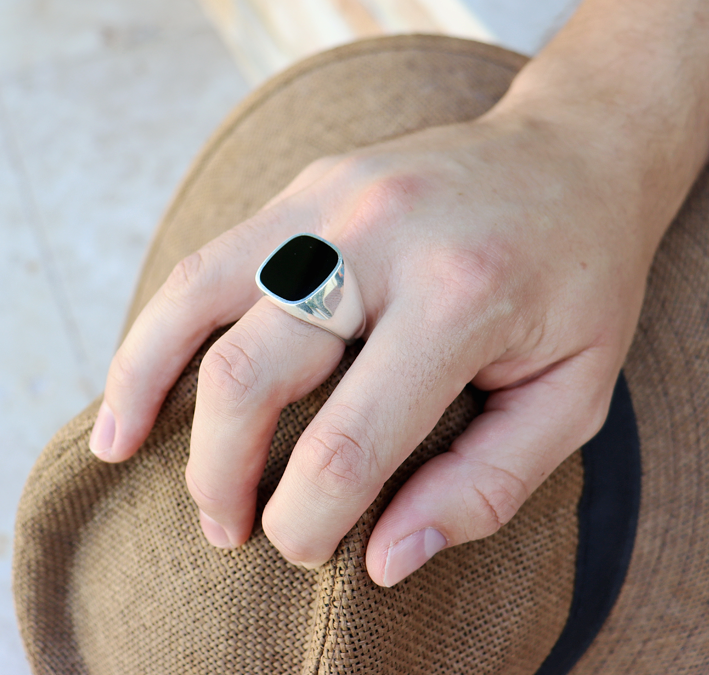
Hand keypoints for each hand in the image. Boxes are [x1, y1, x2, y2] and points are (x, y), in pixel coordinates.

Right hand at [90, 100, 658, 586]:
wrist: (575, 151)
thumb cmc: (584, 278)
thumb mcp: (574, 396)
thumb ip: (485, 486)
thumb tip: (385, 558)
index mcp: (460, 297)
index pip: (348, 444)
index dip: (308, 522)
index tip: (305, 548)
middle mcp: (381, 236)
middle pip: (251, 375)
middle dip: (222, 475)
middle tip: (230, 527)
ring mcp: (332, 195)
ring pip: (198, 299)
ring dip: (149, 388)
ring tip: (125, 452)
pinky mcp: (309, 183)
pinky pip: (212, 258)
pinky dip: (162, 324)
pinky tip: (142, 375)